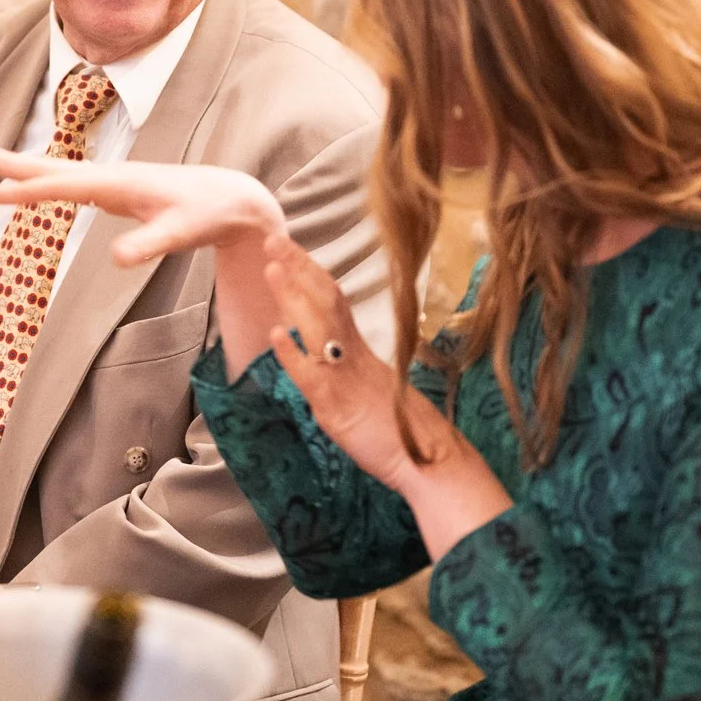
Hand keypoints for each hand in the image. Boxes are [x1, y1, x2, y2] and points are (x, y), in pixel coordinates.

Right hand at [0, 149, 285, 265]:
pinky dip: (48, 182)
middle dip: (16, 163)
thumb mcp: (179, 235)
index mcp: (120, 183)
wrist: (231, 198)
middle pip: (55, 168)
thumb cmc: (207, 213)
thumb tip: (116, 260)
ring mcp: (114, 181)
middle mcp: (113, 176)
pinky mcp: (119, 191)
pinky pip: (73, 184)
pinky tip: (38, 187)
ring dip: (27, 169)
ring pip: (62, 173)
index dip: (30, 190)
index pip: (66, 186)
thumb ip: (149, 245)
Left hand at [259, 236, 433, 489]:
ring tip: (272, 269)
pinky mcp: (337, 407)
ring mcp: (345, 378)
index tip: (288, 248)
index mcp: (358, 350)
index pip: (333, 299)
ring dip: (294, 297)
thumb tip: (317, 351)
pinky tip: (276, 334)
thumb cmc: (399, 428)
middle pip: (326, 300)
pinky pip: (312, 376)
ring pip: (319, 328)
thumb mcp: (368, 389)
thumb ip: (344, 365)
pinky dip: (292, 354)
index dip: (310, 271)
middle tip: (273, 239)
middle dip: (299, 268)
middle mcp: (352, 355)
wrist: (429, 460)